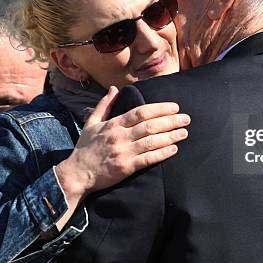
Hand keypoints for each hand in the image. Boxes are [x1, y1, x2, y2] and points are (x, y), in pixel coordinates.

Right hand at [55, 86, 189, 227]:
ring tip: (184, 132)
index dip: (159, 109)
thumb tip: (114, 89)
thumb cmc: (85, 148)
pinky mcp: (125, 168)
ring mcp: (123, 152)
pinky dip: (162, 153)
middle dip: (170, 120)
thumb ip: (104, 105)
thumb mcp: (91, 123)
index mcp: (113, 124)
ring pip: (151, 141)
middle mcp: (119, 136)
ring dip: (170, 136)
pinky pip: (148, 159)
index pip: (141, 112)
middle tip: (186, 118)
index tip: (174, 107)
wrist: (76, 173)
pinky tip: (174, 149)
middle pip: (150, 125)